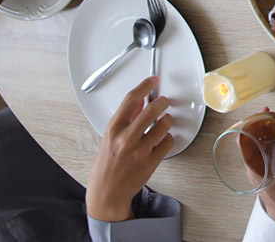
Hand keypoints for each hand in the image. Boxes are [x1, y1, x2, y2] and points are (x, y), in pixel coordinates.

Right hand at [86, 77, 174, 221]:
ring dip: (167, 119)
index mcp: (113, 130)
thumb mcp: (109, 138)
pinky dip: (168, 138)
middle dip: (162, 101)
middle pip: (152, 109)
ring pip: (164, 124)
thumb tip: (139, 101)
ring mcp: (140, 151)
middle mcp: (126, 138)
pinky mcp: (151, 162)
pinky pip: (168, 141)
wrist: (106, 193)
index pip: (131, 99)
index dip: (145, 85)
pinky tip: (163, 139)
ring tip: (164, 121)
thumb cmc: (106, 166)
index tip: (153, 80)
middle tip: (164, 101)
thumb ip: (125, 119)